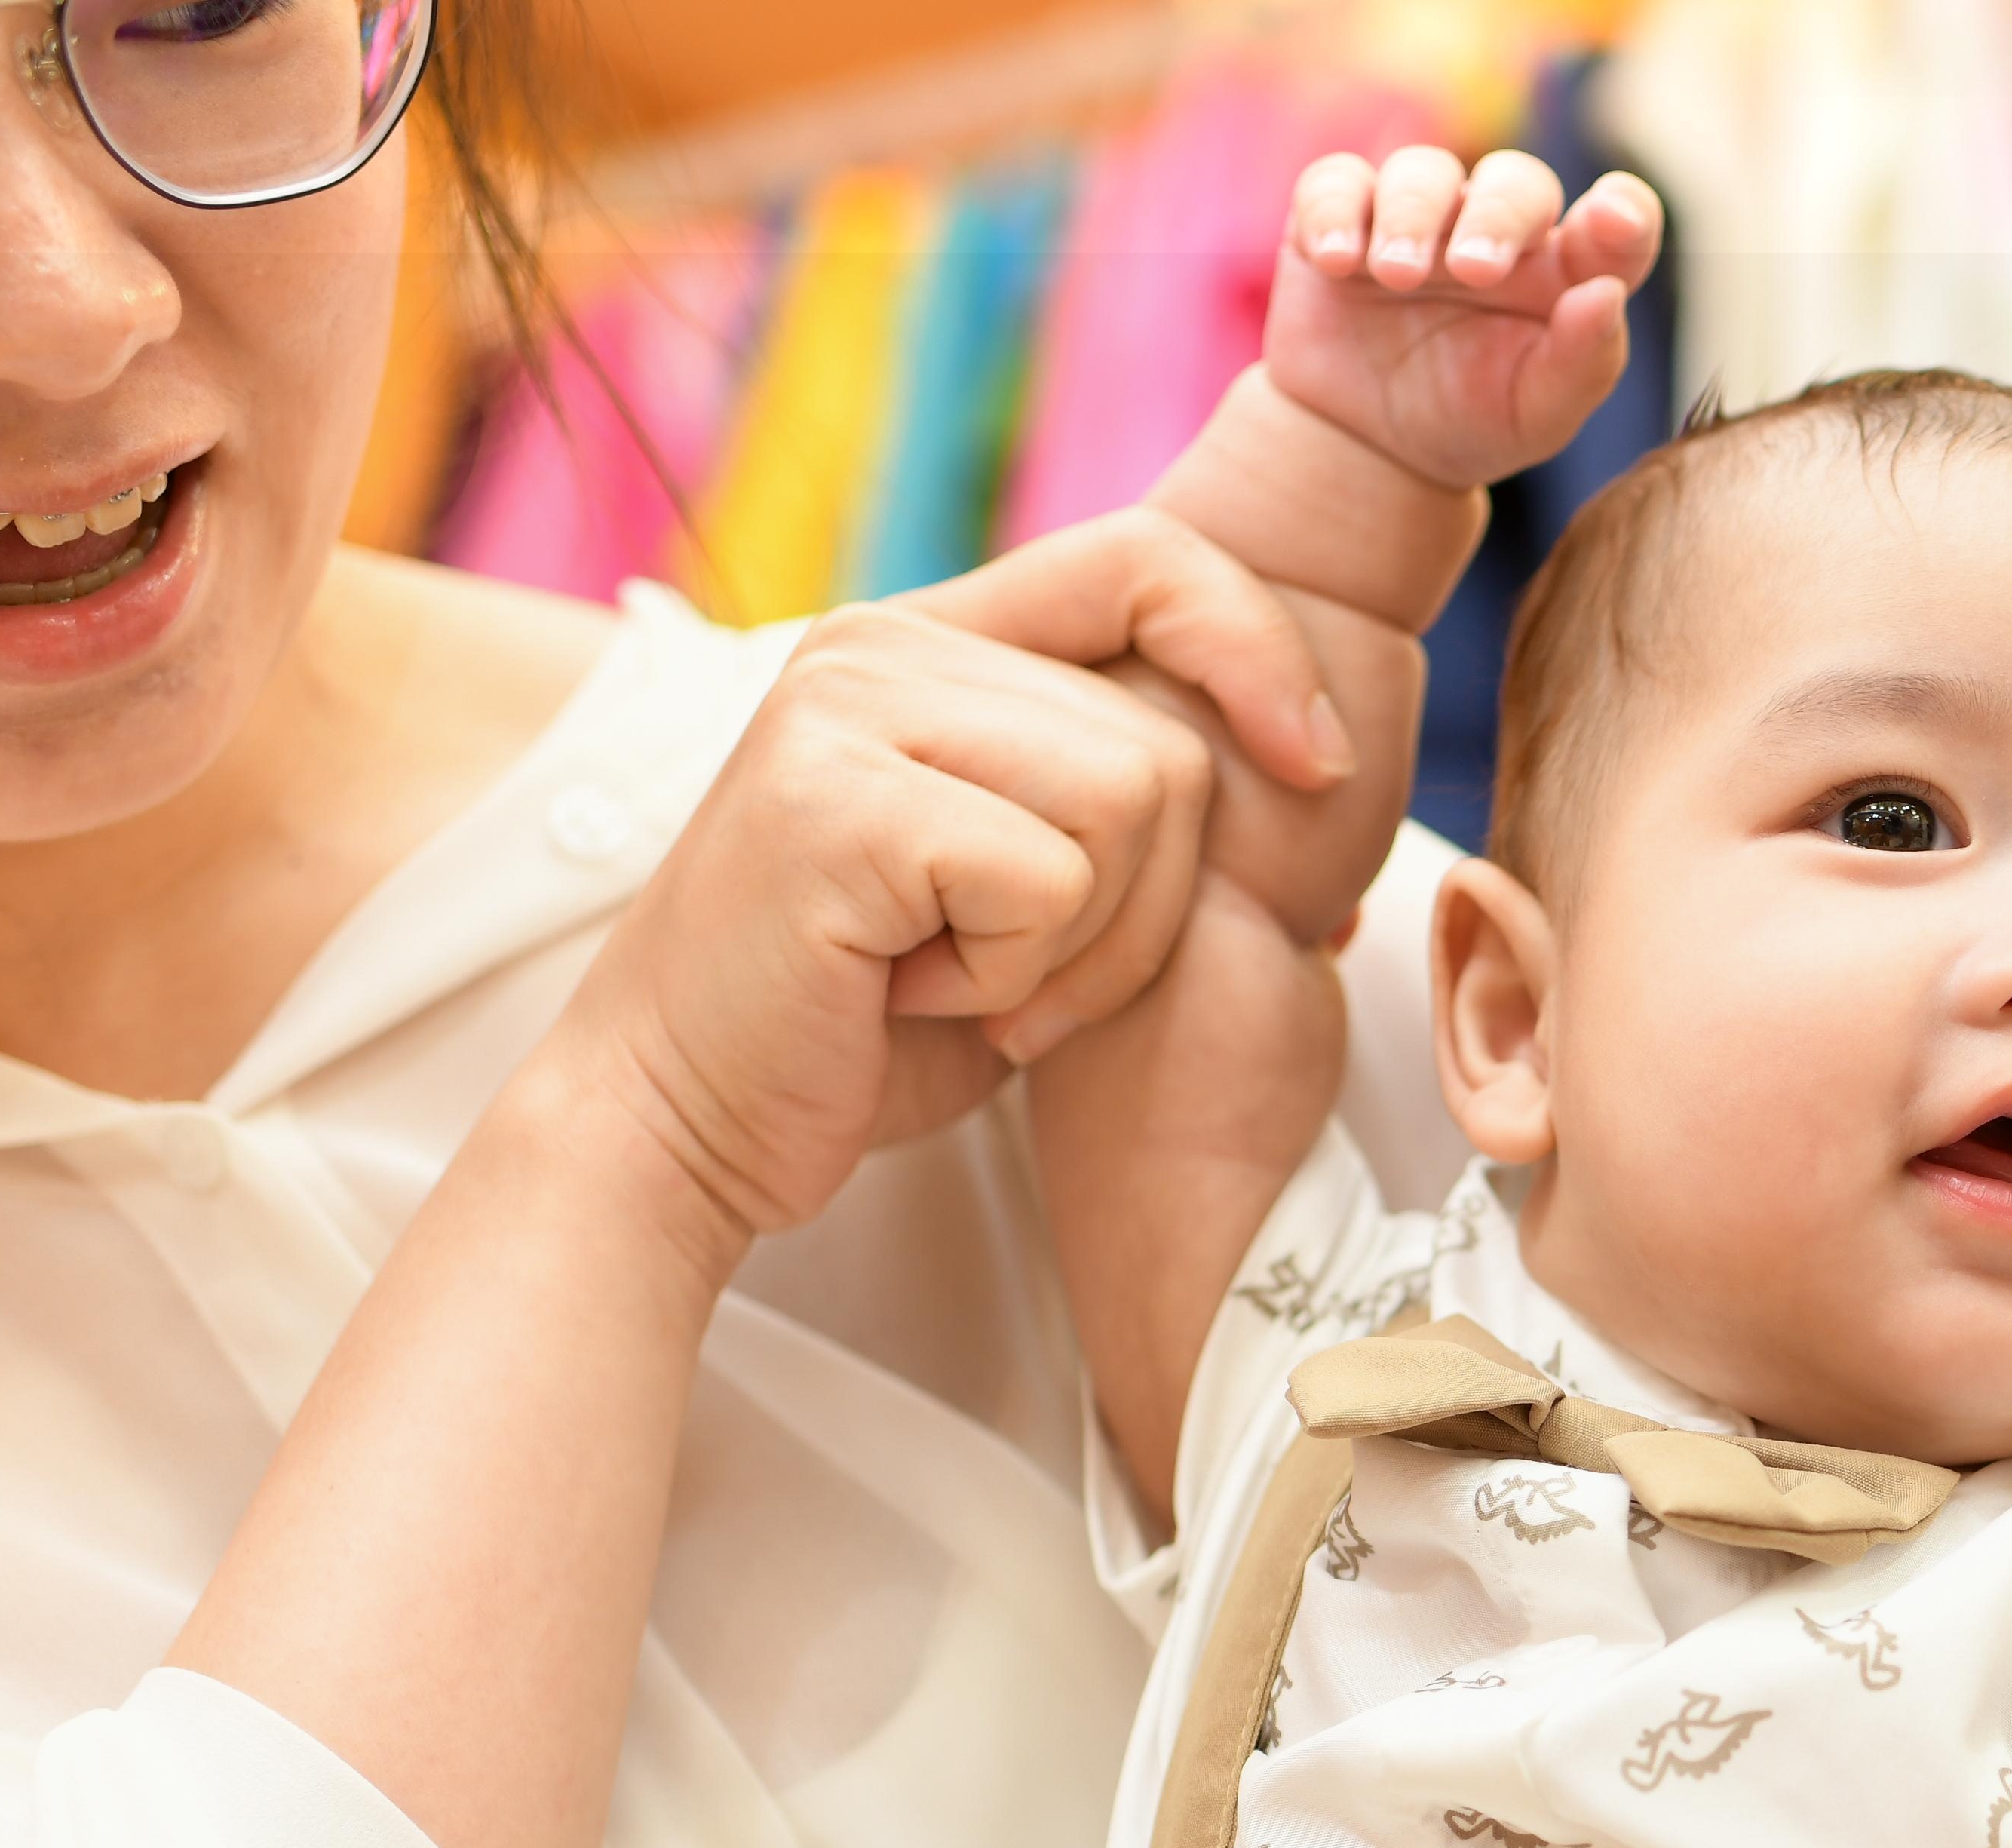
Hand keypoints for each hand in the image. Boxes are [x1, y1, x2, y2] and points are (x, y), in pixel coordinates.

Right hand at [568, 515, 1344, 1242]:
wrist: (685, 1122)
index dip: (1255, 648)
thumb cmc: (868, 1029)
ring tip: (963, 985)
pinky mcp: (835, 800)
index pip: (1148, 561)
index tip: (1317, 764)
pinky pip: (1052, 879)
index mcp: (927, 642)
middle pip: (1166, 746)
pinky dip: (1015, 978)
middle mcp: (879, 646)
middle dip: (1143, 910)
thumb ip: (1128, 806)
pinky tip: (908, 996)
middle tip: (1021, 986)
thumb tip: (1326, 773)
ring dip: (1084, 948)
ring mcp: (846, 710)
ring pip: (1131, 802)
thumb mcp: (1026, 889)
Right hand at [1268, 147, 1663, 491]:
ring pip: (1423, 172)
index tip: (1613, 220)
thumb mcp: (1537, 416)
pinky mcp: (1341, 217)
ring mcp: (1420, 217)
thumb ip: (1584, 361)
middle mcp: (1496, 230)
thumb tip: (1606, 296)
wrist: (1366, 451)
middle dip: (1497, 216)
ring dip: (1412, 215)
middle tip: (1473, 272)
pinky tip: (1337, 260)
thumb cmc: (1470, 425)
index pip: (1615, 224)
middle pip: (1514, 182)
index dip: (1624, 210)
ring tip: (1398, 276)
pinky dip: (1334, 211)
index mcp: (1563, 274)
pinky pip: (1337, 183)